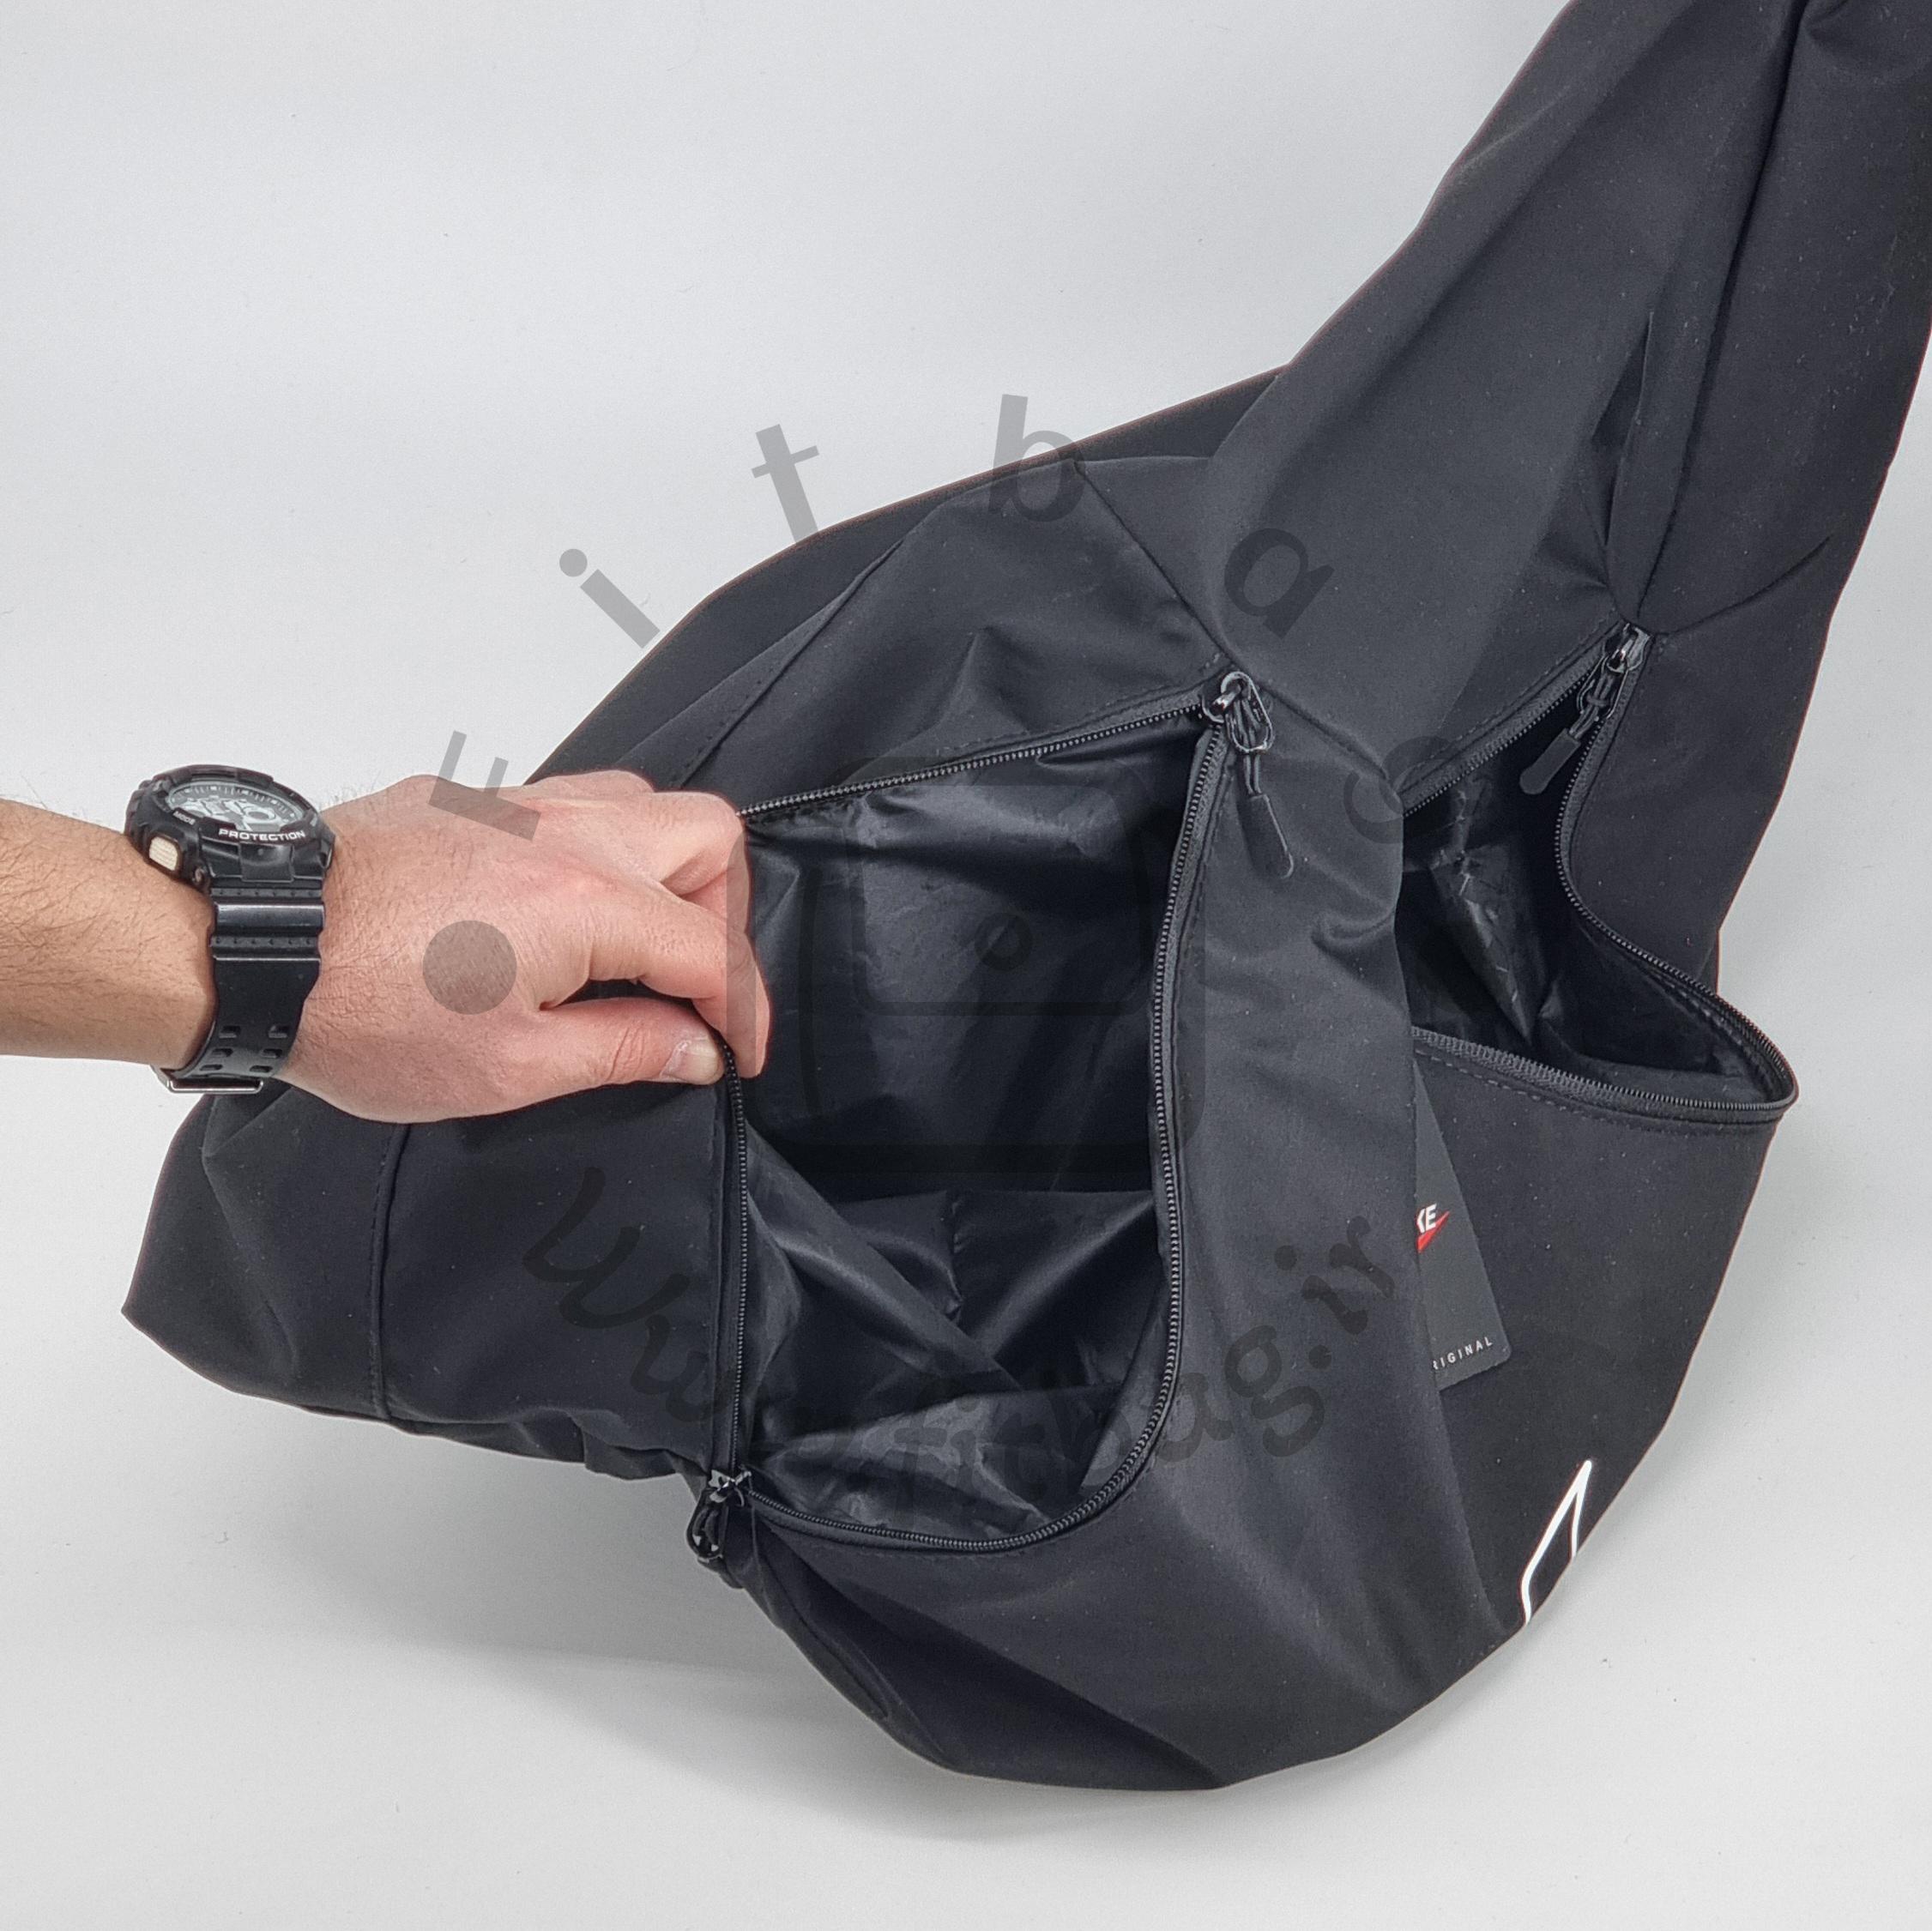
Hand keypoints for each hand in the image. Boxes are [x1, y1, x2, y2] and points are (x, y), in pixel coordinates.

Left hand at [280, 769, 769, 1123]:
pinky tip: (555, 910)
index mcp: (591, 903)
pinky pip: (566, 800)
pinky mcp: (466, 798)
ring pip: (642, 801)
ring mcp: (515, 804)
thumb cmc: (361, 1012)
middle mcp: (567, 833)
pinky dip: (594, 848)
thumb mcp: (511, 1067)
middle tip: (694, 983)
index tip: (736, 1053)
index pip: (713, 950)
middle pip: (709, 837)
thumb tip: (695, 1049)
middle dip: (725, 914)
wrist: (248, 944)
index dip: (742, 1010)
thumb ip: (623, 1051)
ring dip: (665, 868)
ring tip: (637, 941)